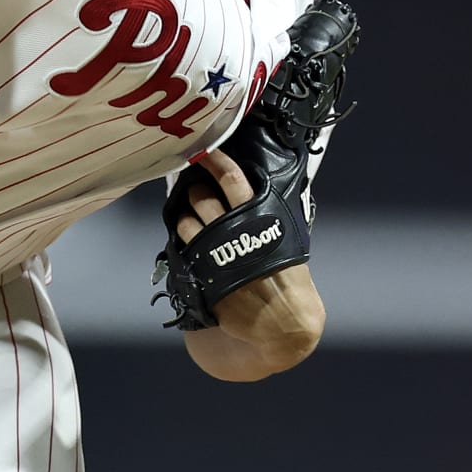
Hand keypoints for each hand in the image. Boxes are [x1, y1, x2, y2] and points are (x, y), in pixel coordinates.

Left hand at [175, 149, 324, 358]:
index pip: (231, 178)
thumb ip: (267, 212)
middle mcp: (232, 230)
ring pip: (186, 221)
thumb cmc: (289, 277)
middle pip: (202, 196)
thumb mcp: (286, 237)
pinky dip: (182, 240)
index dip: (214, 160)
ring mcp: (215, 252)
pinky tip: (186, 238)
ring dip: (184, 214)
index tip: (202, 151)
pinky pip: (183, 248)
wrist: (283, 320)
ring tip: (188, 214)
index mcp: (258, 217)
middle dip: (195, 189)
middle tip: (196, 189)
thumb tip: (255, 188)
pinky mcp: (203, 273)